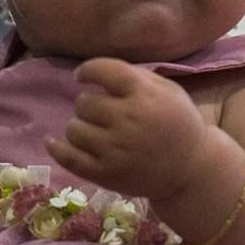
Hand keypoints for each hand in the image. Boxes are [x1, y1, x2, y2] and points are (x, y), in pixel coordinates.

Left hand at [46, 57, 209, 200]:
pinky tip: (52, 141)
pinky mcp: (106, 174)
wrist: (192, 168)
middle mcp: (128, 119)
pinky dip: (56, 148)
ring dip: (79, 126)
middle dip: (89, 104)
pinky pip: (70, 158)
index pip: (102, 71)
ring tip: (94, 130)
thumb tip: (96, 72)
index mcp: (144, 94)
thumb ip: (134, 77)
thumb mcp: (167, 90)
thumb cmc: (178, 123)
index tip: (82, 76)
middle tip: (101, 112)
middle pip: (84, 103)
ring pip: (74, 129)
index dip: (87, 71)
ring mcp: (115, 149)